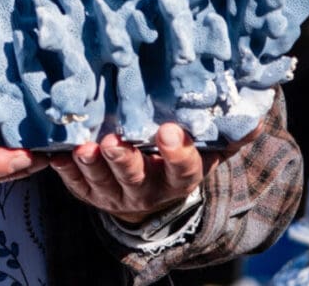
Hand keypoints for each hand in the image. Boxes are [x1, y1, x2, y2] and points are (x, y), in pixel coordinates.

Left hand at [52, 118, 264, 223]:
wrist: (149, 192)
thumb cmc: (178, 158)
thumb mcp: (207, 150)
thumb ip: (228, 134)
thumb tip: (254, 115)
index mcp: (179, 178)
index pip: (183, 170)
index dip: (176, 153)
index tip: (168, 132)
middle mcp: (146, 189)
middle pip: (135, 177)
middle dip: (125, 161)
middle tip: (114, 143)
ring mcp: (114, 193)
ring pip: (101, 182)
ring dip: (91, 165)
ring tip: (84, 148)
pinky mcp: (87, 190)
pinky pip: (72, 182)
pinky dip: (63, 169)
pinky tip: (54, 153)